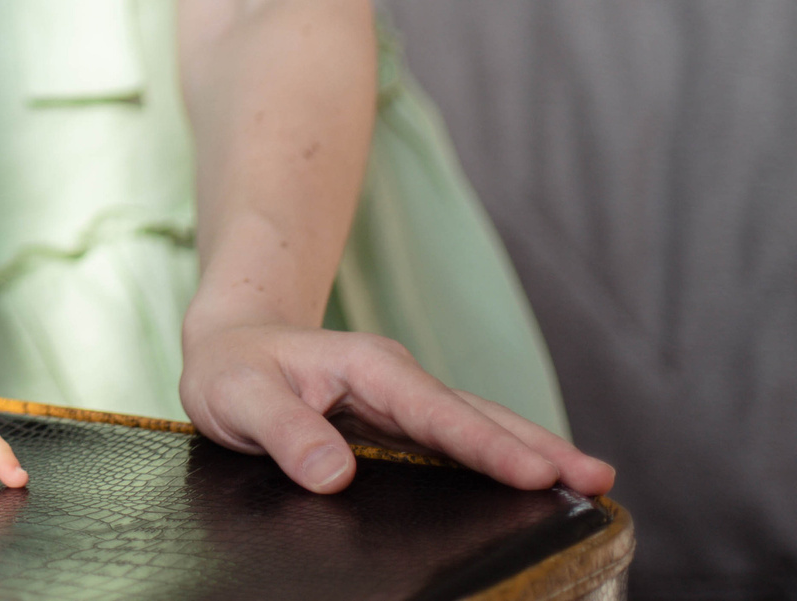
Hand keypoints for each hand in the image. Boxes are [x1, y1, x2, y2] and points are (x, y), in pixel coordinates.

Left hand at [180, 320, 615, 495]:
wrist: (230, 345)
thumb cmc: (233, 369)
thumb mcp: (237, 398)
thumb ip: (283, 432)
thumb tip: (337, 476)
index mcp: (367, 367)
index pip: (435, 411)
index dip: (485, 444)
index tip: (537, 471)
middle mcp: (397, 381)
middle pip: (477, 415)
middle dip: (538, 446)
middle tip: (599, 481)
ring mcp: (405, 404)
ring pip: (479, 426)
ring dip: (533, 451)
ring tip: (594, 484)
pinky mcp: (404, 426)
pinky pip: (460, 442)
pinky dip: (502, 459)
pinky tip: (535, 485)